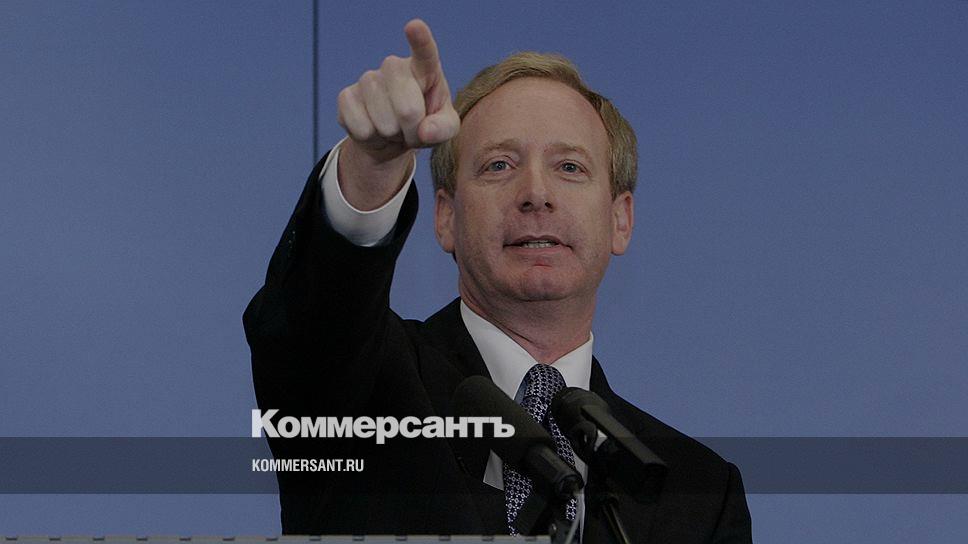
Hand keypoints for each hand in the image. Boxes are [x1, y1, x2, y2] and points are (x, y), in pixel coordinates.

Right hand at [337, 19, 459, 163]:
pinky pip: (362, 129)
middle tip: (412, 129)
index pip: (424, 52)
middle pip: (408, 110)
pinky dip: (372, 139)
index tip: (414, 26)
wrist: (393, 138)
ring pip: (385, 123)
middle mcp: (394, 67)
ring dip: (392, 136)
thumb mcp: (445, 129)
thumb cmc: (424, 125)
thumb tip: (426, 131)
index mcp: (424, 69)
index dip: (419, 39)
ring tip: (394, 129)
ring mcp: (368, 79)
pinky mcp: (347, 96)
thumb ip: (444, 129)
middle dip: (412, 131)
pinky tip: (374, 129)